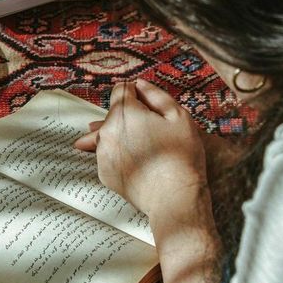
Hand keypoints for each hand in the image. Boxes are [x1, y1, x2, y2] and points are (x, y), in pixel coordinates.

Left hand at [75, 79, 207, 217]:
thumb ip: (156, 95)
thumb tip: (139, 84)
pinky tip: (139, 163)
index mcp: (125, 112)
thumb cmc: (180, 156)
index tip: (149, 105)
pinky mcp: (103, 172)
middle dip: (129, 116)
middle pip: (114, 112)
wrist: (174, 198)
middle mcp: (107, 131)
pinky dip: (119, 155)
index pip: (121, 89)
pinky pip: (109, 155)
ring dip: (122, 135)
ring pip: (109, 134)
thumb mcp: (179, 117)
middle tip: (153, 130)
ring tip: (145, 148)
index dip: (137, 94)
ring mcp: (102, 153)